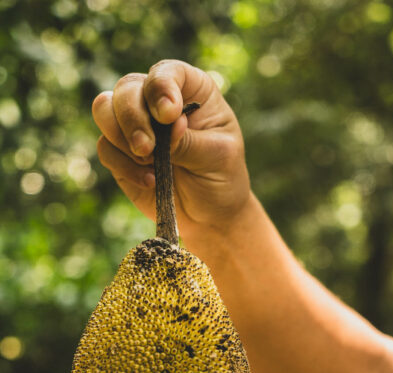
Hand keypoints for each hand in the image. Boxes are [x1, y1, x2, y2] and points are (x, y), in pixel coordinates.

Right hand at [92, 59, 250, 243]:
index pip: (166, 73)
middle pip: (127, 88)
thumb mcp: (218, 156)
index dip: (161, 87)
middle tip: (147, 148)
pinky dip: (123, 165)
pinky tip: (150, 181)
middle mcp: (157, 101)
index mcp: (190, 89)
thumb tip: (169, 126)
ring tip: (146, 160)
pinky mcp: (120, 153)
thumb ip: (190, 140)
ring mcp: (135, 125)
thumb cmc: (222, 177)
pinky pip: (106, 148)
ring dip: (120, 136)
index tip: (169, 114)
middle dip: (132, 118)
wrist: (210, 214)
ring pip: (104, 109)